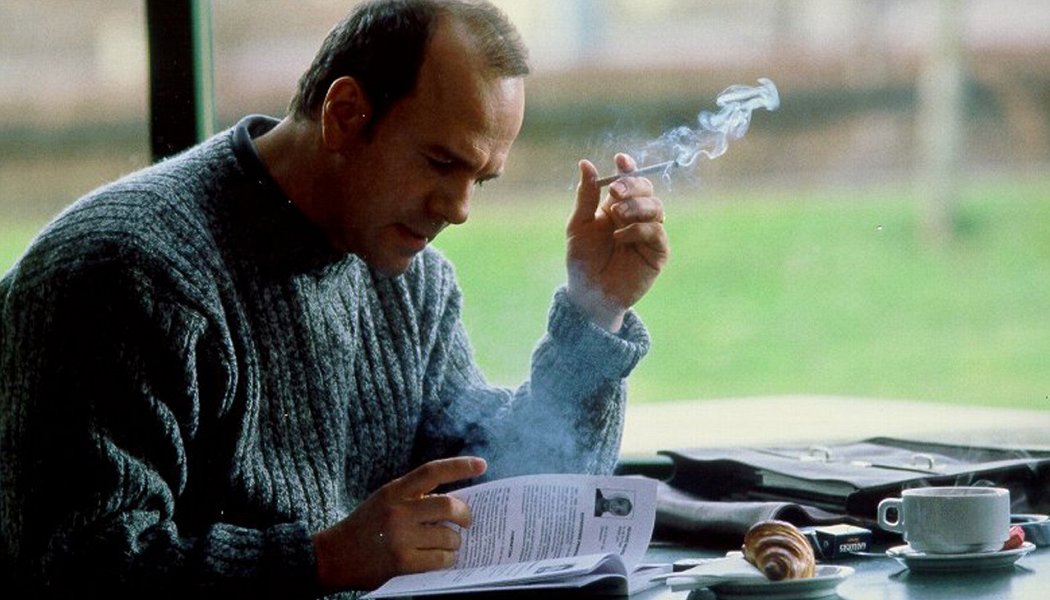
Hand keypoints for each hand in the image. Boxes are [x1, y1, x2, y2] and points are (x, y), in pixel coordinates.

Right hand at [312, 457, 486, 591]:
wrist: (333, 556)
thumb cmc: (366, 527)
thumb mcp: (385, 500)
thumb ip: (414, 497)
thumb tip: (457, 501)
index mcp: (394, 490)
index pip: (432, 471)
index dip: (460, 466)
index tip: (482, 465)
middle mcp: (398, 511)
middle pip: (448, 505)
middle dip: (465, 514)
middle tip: (467, 521)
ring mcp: (400, 538)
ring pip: (448, 536)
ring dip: (455, 542)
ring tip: (450, 544)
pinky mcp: (402, 563)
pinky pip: (440, 560)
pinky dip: (447, 559)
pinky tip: (443, 558)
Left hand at [566, 153, 669, 330]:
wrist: (589, 293)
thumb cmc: (583, 260)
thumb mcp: (579, 225)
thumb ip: (586, 195)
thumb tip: (585, 163)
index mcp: (617, 206)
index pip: (629, 180)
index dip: (628, 168)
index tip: (620, 159)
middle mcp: (636, 217)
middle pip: (647, 189)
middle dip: (633, 184)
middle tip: (615, 191)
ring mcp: (649, 234)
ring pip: (656, 207)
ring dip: (636, 206)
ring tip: (616, 215)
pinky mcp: (658, 252)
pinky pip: (656, 232)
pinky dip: (639, 229)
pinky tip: (621, 238)